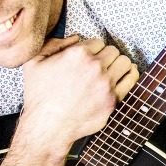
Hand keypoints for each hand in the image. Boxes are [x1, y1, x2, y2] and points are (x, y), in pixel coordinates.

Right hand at [20, 36, 138, 144]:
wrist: (47, 127)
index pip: (97, 42)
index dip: (92, 50)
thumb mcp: (34, 62)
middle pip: (112, 51)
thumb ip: (53, 44)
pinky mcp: (113, 100)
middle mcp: (95, 67)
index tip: (88, 58)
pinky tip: (125, 75)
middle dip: (105, 56)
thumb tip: (75, 38)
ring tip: (111, 70)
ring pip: (124, 62)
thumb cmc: (39, 97)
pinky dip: (130, 74)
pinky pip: (132, 79)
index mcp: (78, 54)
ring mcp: (106, 84)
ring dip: (118, 64)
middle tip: (99, 65)